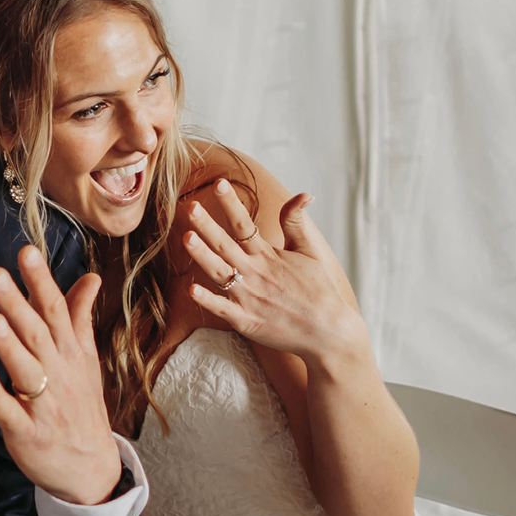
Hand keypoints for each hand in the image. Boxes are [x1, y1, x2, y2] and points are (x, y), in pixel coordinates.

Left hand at [0, 244, 121, 505]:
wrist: (91, 468)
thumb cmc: (82, 406)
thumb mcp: (86, 359)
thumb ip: (80, 317)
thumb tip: (92, 277)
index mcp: (72, 353)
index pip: (57, 311)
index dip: (41, 282)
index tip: (26, 252)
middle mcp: (60, 374)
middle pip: (38, 334)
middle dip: (18, 304)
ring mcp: (45, 405)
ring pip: (26, 371)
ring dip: (10, 346)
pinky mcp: (28, 433)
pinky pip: (10, 412)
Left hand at [183, 180, 368, 368]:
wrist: (328, 332)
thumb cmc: (319, 290)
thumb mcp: (310, 252)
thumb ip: (297, 223)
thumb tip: (304, 193)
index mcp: (268, 255)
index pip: (245, 224)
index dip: (231, 203)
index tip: (219, 183)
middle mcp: (256, 273)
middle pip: (225, 245)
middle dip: (207, 225)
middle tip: (190, 206)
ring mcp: (249, 298)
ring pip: (219, 273)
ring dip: (202, 256)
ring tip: (186, 238)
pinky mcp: (246, 321)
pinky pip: (222, 309)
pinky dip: (208, 300)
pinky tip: (192, 289)